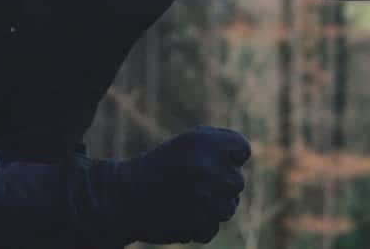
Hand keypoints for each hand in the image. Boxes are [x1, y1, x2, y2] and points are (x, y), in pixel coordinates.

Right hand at [116, 126, 250, 244]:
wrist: (123, 195)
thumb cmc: (161, 166)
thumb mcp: (190, 143)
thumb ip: (221, 146)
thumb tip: (246, 160)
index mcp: (206, 141)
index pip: (242, 149)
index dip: (230, 157)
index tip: (211, 161)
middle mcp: (208, 167)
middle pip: (238, 182)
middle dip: (219, 184)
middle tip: (192, 182)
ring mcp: (205, 197)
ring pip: (229, 208)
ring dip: (212, 207)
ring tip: (186, 198)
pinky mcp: (199, 223)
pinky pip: (213, 228)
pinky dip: (198, 226)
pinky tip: (180, 214)